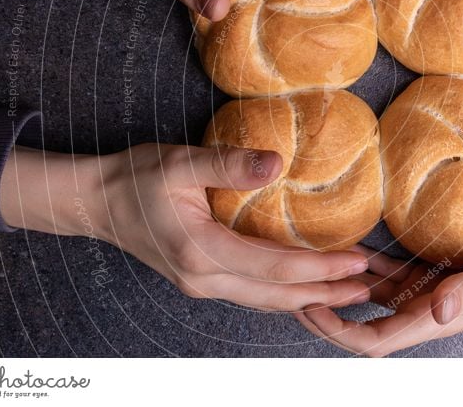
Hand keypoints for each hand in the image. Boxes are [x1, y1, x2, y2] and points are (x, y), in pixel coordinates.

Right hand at [0, 145, 370, 310]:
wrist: (95, 201)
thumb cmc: (134, 179)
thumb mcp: (180, 163)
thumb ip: (228, 164)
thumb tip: (276, 163)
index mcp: (202, 252)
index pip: (276, 268)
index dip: (321, 267)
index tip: (358, 259)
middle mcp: (205, 278)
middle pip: (278, 295)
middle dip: (326, 293)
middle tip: (367, 287)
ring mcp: (201, 283)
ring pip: (266, 300)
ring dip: (309, 297)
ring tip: (347, 291)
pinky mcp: (201, 278)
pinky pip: (253, 293)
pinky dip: (285, 292)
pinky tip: (305, 286)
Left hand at [295, 245, 462, 356]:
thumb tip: (438, 311)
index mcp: (430, 321)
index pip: (372, 340)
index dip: (336, 330)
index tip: (309, 306)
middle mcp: (420, 313)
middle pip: (361, 326)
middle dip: (326, 316)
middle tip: (294, 290)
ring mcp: (424, 298)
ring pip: (371, 301)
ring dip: (342, 290)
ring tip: (312, 270)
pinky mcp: (430, 280)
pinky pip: (389, 276)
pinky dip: (367, 267)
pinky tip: (350, 250)